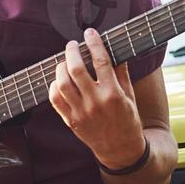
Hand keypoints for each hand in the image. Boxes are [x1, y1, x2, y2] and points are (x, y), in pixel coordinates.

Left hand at [49, 28, 145, 167]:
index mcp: (114, 94)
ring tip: (64, 62)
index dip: (94, 43)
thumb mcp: (130, 96)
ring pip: (62, 84)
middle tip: (72, 45)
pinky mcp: (71, 121)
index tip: (90, 33)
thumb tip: (115, 51)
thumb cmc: (128, 120)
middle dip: (72, 52)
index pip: (101, 61)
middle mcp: (96, 102)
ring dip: (60, 68)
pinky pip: (55, 101)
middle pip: (76, 70)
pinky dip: (54, 87)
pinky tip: (59, 81)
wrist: (121, 149)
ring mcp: (81, 113)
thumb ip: (121, 73)